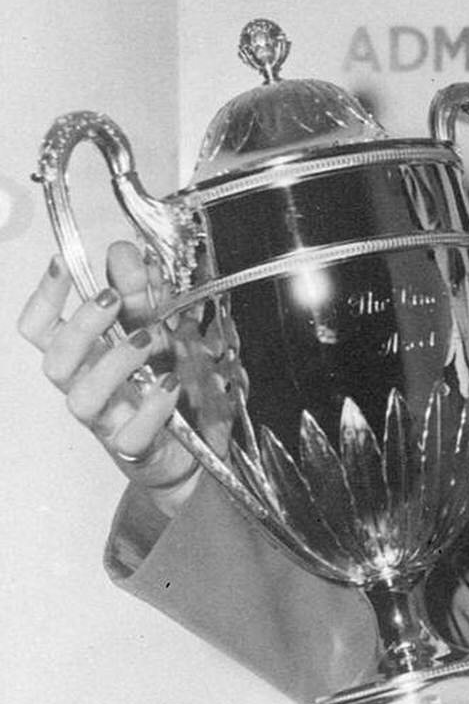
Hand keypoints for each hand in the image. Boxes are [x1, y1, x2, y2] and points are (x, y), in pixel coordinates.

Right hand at [17, 243, 198, 508]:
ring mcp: (107, 421)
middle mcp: (86, 388)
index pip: (39, 330)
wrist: (195, 451)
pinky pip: (130, 434)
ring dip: (113, 361)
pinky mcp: (134, 449)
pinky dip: (152, 406)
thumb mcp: (161, 330)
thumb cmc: (167, 385)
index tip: (61, 262)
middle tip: (111, 298)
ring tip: (149, 339)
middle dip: (80, 325)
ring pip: (81, 398)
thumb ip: (143, 295)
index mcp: (84, 357)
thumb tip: (123, 251)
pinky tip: (171, 384)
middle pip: (55, 361)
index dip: (42, 297)